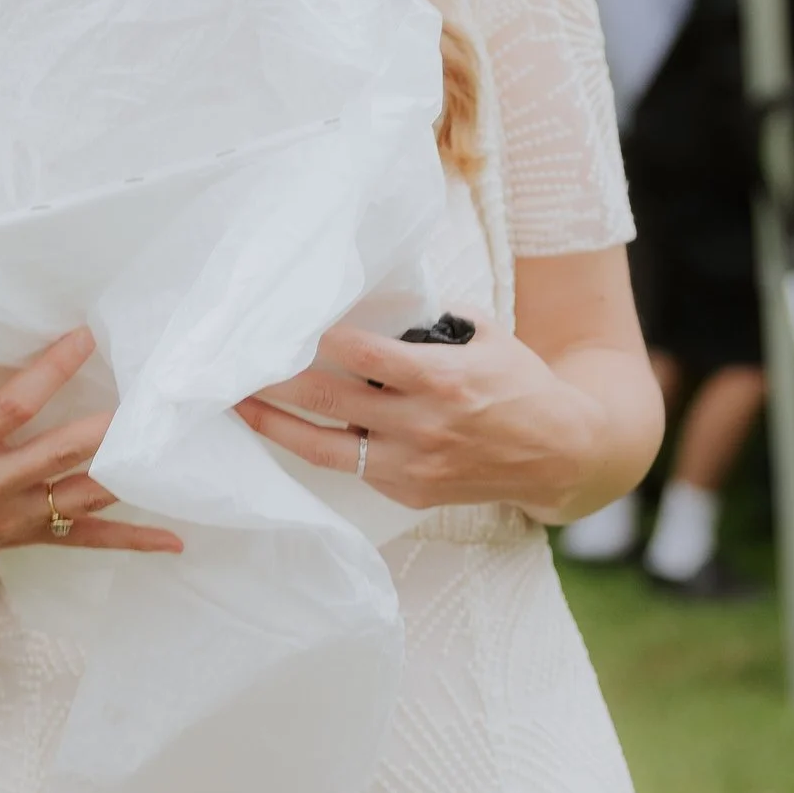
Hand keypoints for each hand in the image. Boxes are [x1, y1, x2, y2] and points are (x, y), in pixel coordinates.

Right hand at [0, 327, 182, 625]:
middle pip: (59, 451)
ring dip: (126, 472)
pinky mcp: (25, 538)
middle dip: (105, 423)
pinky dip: (131, 541)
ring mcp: (9, 516)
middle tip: (146, 394)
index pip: (12, 405)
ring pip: (81, 494)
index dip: (52, 370)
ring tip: (168, 448)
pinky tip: (173, 538)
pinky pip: (86, 541)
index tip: (85, 338)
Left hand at [238, 312, 593, 514]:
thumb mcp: (485, 336)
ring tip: (237, 408)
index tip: (281, 322)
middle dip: (275, 382)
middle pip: (330, 402)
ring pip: (325, 449)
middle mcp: (423, 425)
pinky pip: (353, 469)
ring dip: (276, 427)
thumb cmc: (519, 384)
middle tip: (232, 364)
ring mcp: (413, 465)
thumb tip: (374, 300)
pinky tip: (289, 430)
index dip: (318, 338)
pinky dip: (321, 448)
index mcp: (442, 379)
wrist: (561, 452)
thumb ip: (431, 322)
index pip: (363, 355)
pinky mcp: (410, 492)